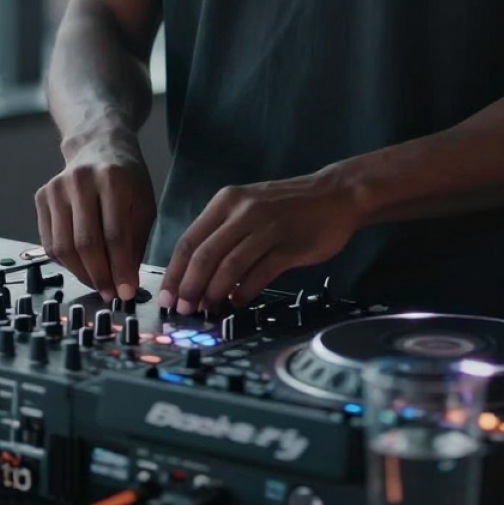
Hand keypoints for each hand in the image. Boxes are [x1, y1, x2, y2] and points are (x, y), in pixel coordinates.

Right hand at [35, 140, 156, 300]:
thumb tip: (125, 284)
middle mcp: (80, 180)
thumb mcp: (143, 204)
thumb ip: (135, 242)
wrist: (97, 145)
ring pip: (63, 247)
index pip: (115, 234)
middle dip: (99, 276)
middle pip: (85, 242)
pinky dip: (65, 262)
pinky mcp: (42, 196)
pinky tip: (81, 266)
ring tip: (98, 284)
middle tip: (111, 295)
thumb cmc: (126, 179)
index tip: (127, 293)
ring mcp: (56, 187)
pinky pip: (49, 242)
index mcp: (113, 178)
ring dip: (81, 274)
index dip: (120, 269)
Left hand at [158, 171, 359, 312]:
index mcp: (227, 201)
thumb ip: (223, 234)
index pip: (190, 239)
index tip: (167, 296)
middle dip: (190, 288)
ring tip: (208, 309)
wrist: (336, 194)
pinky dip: (244, 292)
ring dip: (214, 293)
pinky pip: (259, 274)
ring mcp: (266, 228)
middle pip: (205, 255)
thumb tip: (195, 273)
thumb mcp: (249, 207)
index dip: (175, 272)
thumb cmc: (287, 205)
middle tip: (184, 309)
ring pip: (229, 266)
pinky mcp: (288, 246)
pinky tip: (237, 302)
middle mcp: (243, 211)